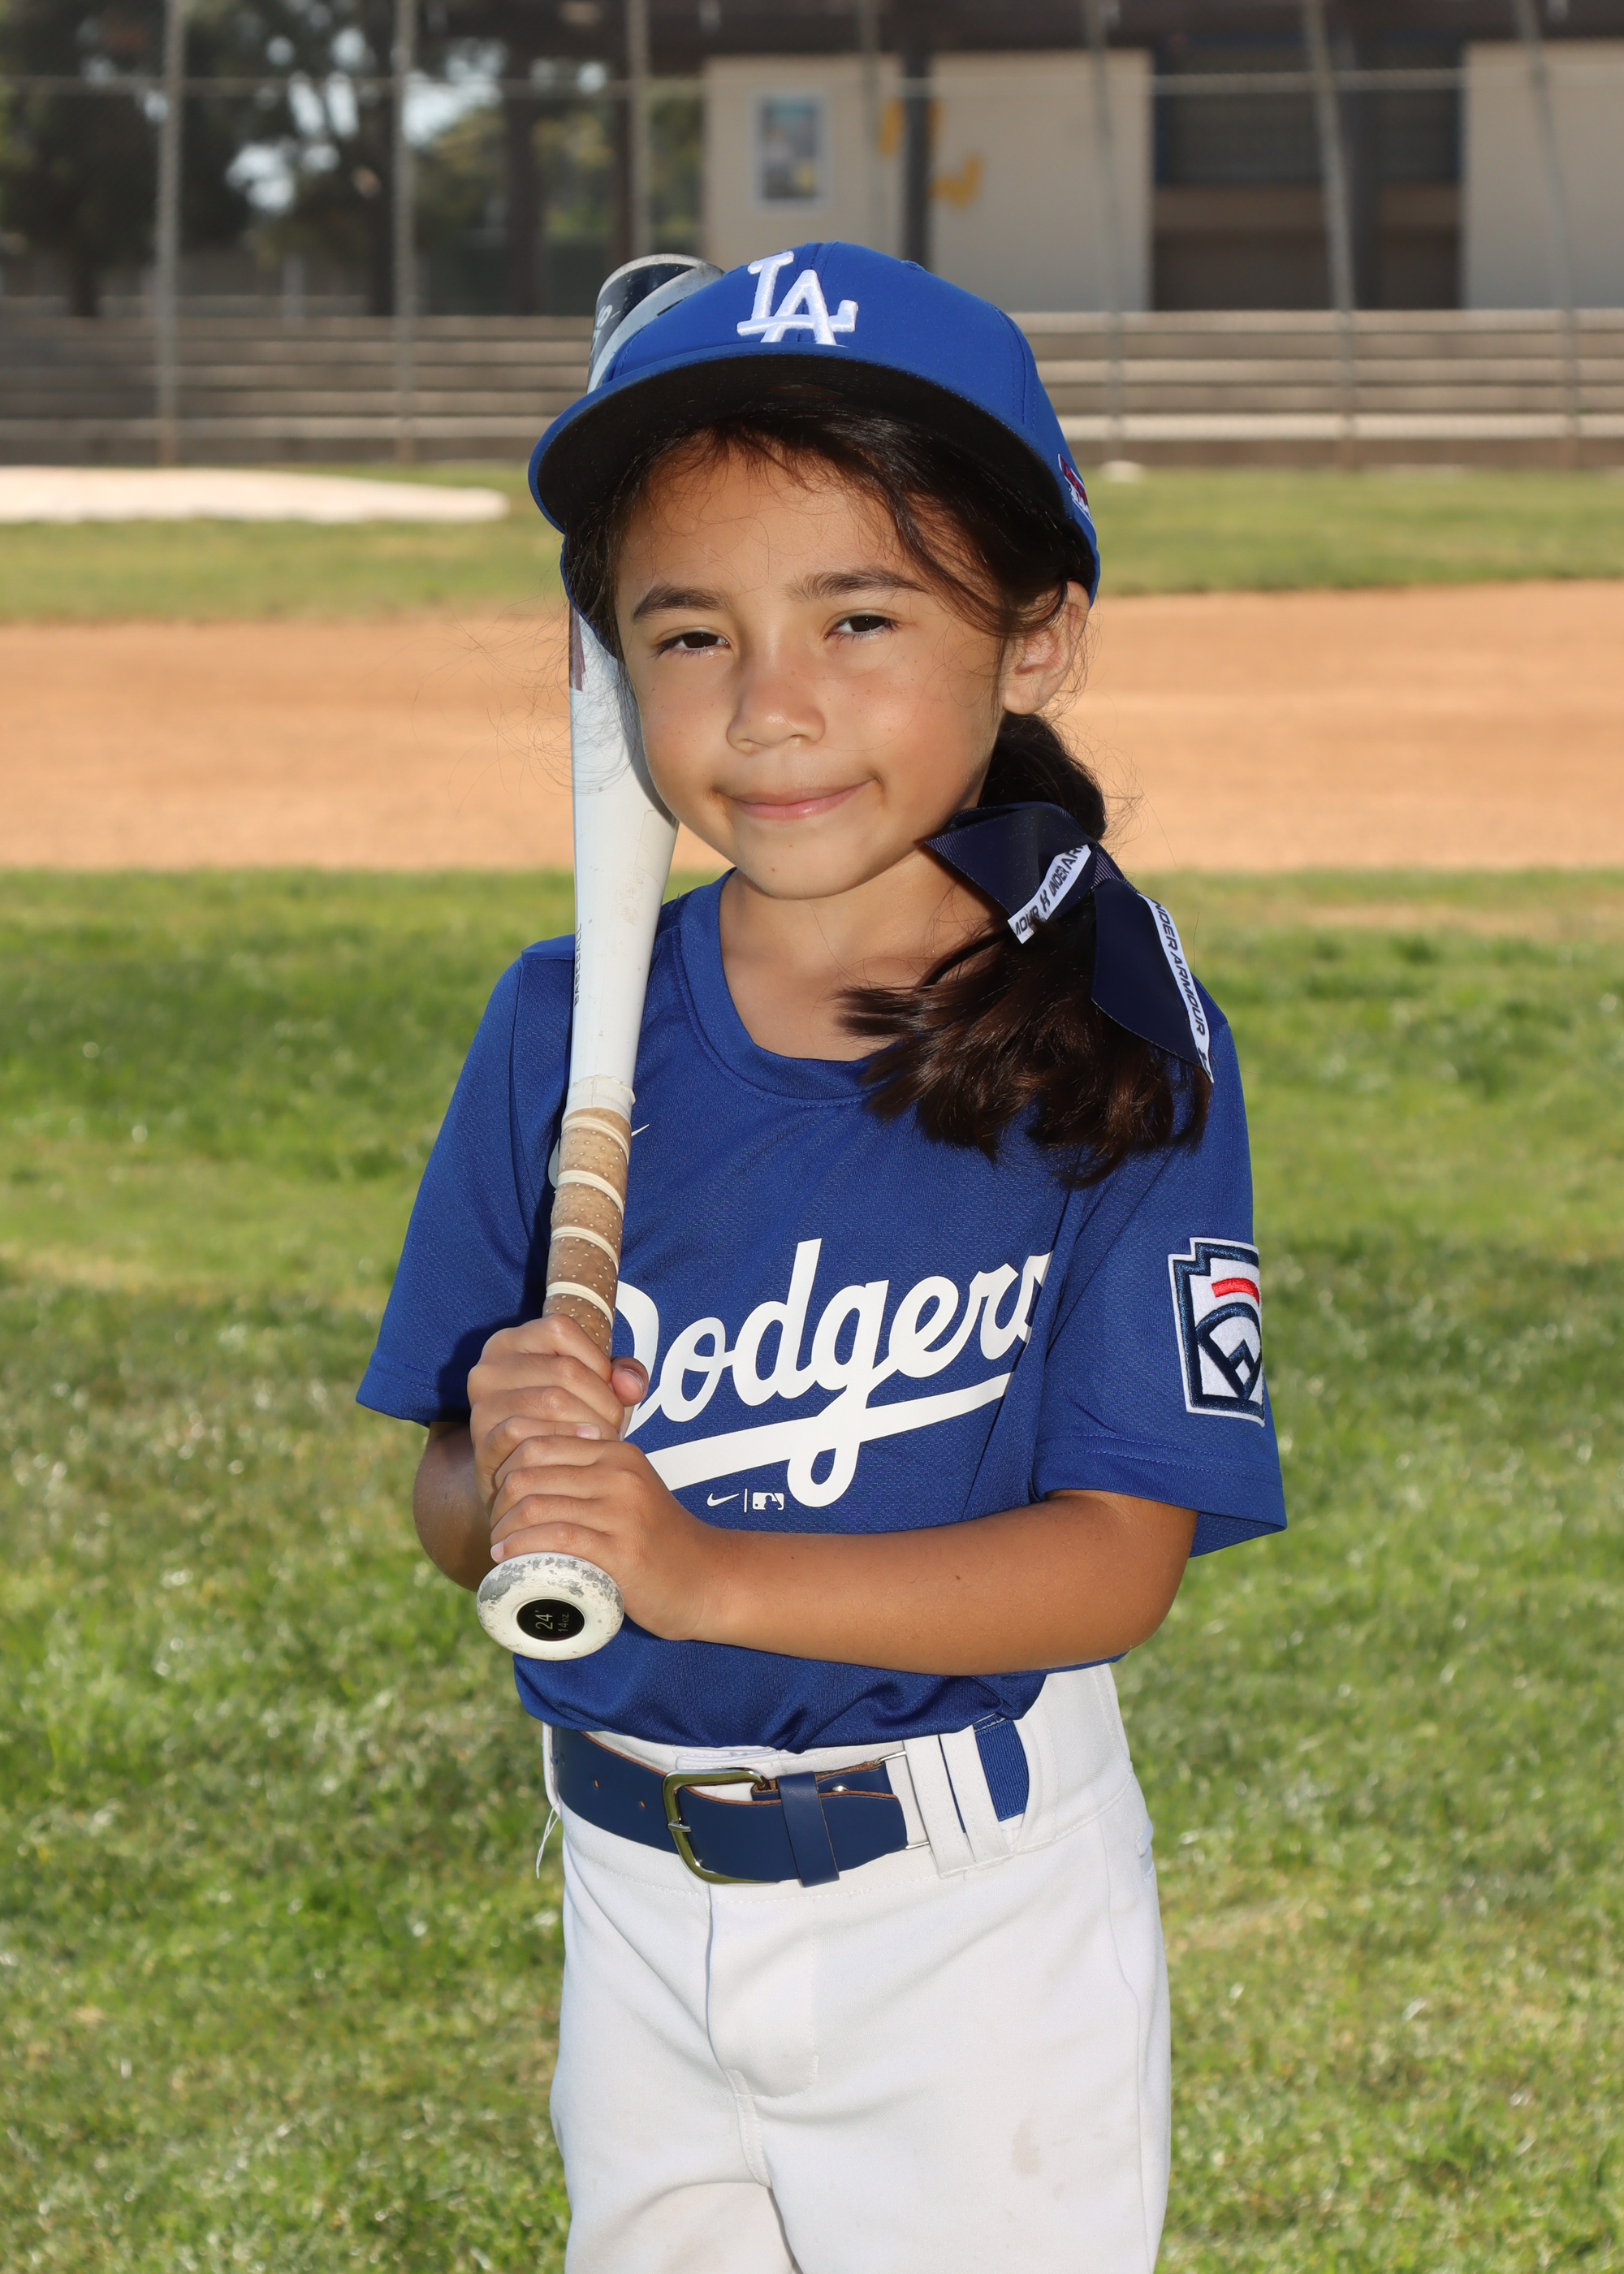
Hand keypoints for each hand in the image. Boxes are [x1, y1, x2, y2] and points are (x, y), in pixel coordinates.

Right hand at [467, 1314, 647, 1512]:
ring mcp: (483, 1404)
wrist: (523, 1476)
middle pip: (564, 1369)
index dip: (597, 1360)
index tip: (612, 1392)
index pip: (561, 1330)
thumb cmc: (565, 1423)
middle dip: (603, 1400)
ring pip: (551, 1401)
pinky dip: (563, 1443)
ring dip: (589, 1424)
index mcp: (513, 1341)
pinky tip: (579, 1453)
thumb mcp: (595, 1390)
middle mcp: (490, 1366)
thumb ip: (622, 1377)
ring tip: (603, 1440)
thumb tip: (630, 1386)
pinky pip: (531, 1434)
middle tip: (616, 1426)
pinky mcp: (483, 1442)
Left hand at [467, 1314, 727, 1639]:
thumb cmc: (658, 1541)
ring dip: (503, 1528)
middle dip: (498, 1502)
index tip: (498, 1501)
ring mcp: (622, 1512)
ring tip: (498, 1546)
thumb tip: (531, 1470)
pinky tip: (506, 1557)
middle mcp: (619, 1474)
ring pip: (536, 1505)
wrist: (708, 1579)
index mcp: (617, 1453)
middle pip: (529, 1472)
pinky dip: (521, 1547)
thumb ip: (593, 1473)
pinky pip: (557, 1538)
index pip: (537, 1443)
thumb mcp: (629, 1490)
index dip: (504, 1471)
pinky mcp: (622, 1551)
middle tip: (495, 1528)